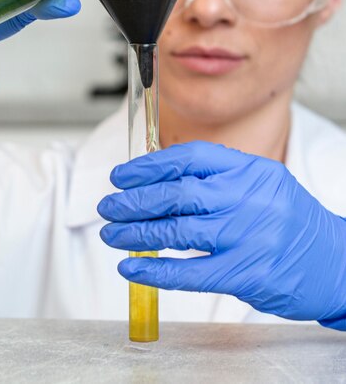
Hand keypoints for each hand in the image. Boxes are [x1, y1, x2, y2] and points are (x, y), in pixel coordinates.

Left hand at [98, 141, 345, 329]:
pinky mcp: (246, 273)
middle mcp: (248, 198)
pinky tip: (132, 267)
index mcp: (249, 170)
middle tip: (108, 206)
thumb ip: (217, 178)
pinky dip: (155, 269)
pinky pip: (190, 271)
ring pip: (178, 229)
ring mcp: (247, 236)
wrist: (335, 263)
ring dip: (136, 231)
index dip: (148, 166)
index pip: (189, 157)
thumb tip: (158, 181)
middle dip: (135, 199)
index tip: (121, 176)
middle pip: (178, 192)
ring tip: (112, 234)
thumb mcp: (261, 183)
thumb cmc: (289, 221)